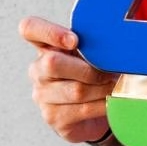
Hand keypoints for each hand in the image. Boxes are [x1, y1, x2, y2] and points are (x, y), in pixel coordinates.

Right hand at [20, 15, 118, 142]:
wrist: (93, 113)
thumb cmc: (92, 76)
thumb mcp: (91, 54)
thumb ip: (94, 44)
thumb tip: (117, 39)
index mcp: (46, 47)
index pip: (29, 28)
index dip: (49, 32)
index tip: (74, 40)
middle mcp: (38, 70)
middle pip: (53, 63)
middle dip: (89, 68)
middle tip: (110, 71)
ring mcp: (42, 95)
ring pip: (75, 89)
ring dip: (103, 88)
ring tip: (116, 85)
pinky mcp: (53, 116)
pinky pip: (83, 109)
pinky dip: (104, 103)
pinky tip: (112, 100)